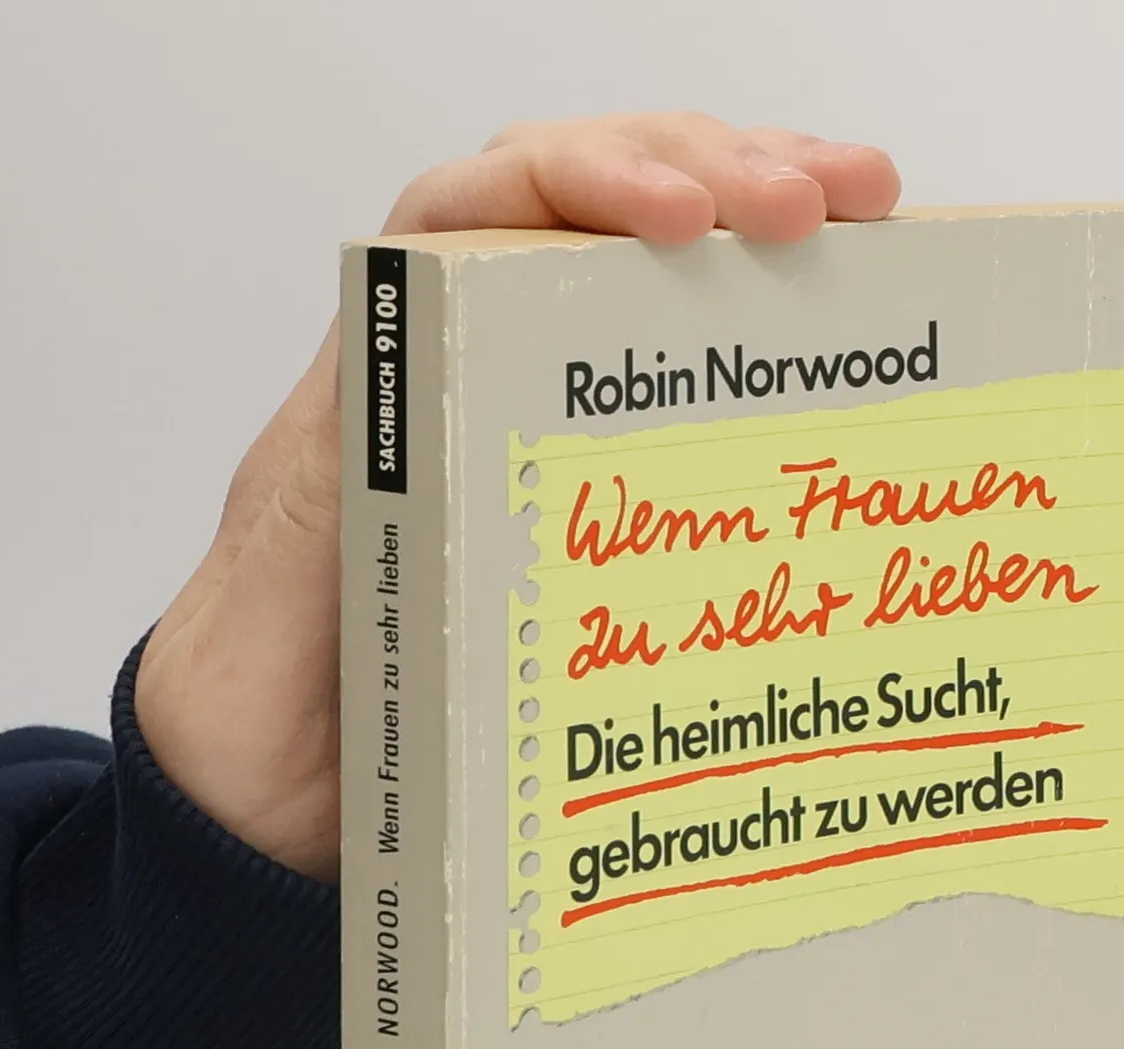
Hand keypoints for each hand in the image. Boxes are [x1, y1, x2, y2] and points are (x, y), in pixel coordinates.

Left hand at [134, 114, 902, 881]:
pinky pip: (672, 401)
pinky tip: (830, 347)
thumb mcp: (281, 600)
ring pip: (638, 285)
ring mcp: (526, 433)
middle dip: (713, 174)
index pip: (478, 218)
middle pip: (583, 218)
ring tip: (867, 222)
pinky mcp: (580, 501)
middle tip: (829, 200)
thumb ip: (327, 503)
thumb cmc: (256, 705)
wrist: (256, 799)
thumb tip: (385, 421)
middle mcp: (456, 384)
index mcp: (382, 388)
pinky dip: (755, 355)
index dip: (587, 186)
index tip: (692, 220)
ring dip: (753, 236)